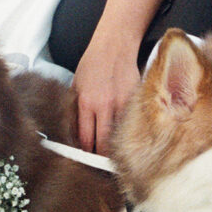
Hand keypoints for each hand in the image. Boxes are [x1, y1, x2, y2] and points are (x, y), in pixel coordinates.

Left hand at [72, 35, 141, 153]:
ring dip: (116, 149)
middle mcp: (105, 105)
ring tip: (114, 155)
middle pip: (104, 145)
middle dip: (101, 158)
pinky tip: (126, 137)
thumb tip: (75, 136)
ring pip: (121, 138)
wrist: (115, 46)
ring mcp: (123, 104)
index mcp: (87, 102)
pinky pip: (132, 126)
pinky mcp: (136, 102)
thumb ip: (76, 112)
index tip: (86, 161)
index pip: (86, 140)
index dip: (86, 155)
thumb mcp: (76, 86)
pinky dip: (128, 134)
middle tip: (100, 165)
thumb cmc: (94, 64)